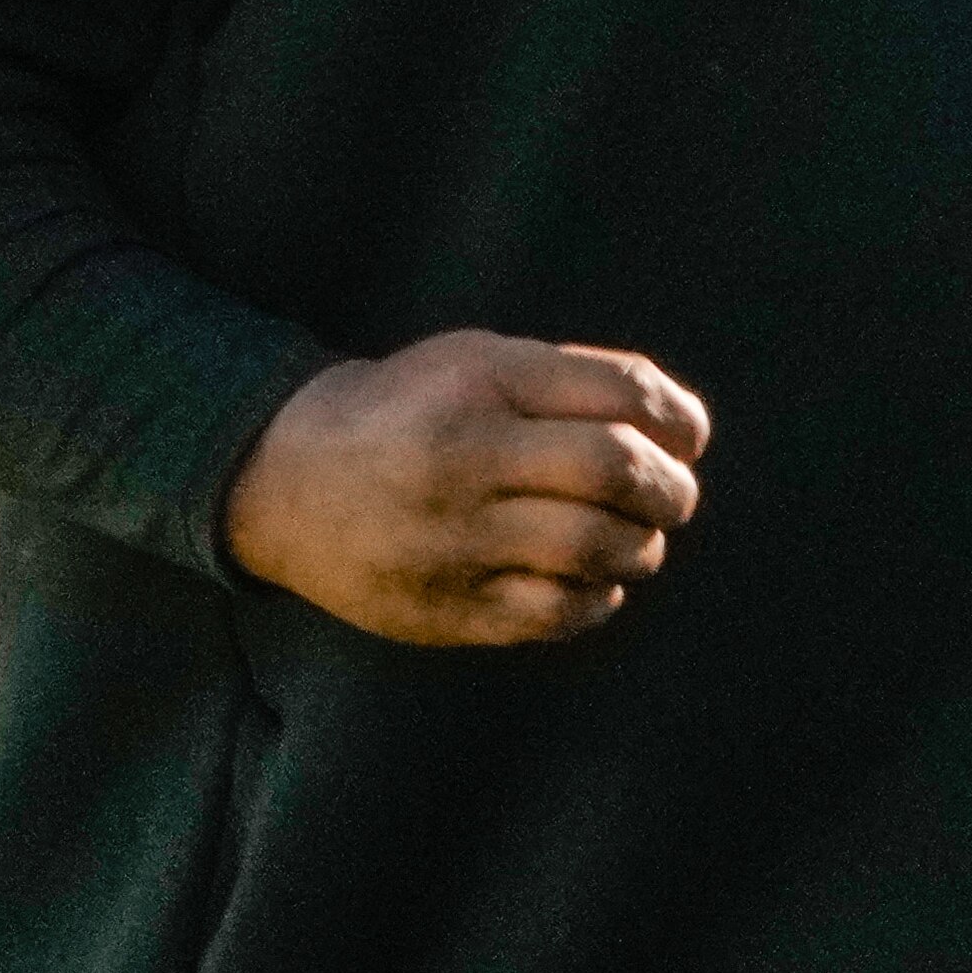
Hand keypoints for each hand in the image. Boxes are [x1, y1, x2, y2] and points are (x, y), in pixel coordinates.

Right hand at [220, 331, 708, 647]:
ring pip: (597, 548)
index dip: (679, 420)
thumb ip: (568, 380)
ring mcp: (454, 536)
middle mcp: (466, 453)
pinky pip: (559, 611)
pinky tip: (589, 580)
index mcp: (479, 379)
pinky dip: (597, 598)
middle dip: (671, 489)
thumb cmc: (406, 411)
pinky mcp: (447, 605)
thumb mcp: (471, 361)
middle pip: (617, 472)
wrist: (282, 476)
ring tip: (631, 538)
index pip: (621, 395)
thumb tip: (679, 424)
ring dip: (640, 546)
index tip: (688, 436)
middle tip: (672, 496)